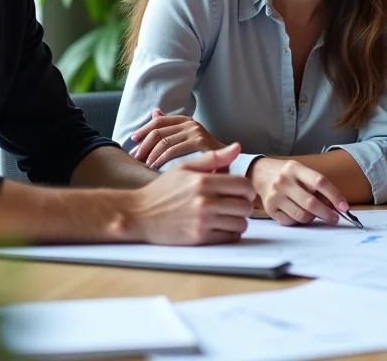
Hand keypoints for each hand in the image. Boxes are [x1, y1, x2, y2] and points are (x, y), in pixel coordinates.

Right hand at [124, 143, 254, 243]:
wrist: (139, 214)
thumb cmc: (162, 189)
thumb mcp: (185, 167)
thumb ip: (213, 157)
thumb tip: (238, 147)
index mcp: (203, 181)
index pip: (244, 185)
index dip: (247, 189)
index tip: (241, 192)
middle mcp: (205, 201)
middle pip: (245, 206)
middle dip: (244, 205)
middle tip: (234, 205)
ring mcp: (202, 221)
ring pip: (240, 224)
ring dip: (238, 221)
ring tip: (227, 217)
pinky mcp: (199, 238)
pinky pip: (229, 238)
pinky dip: (229, 234)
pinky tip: (220, 227)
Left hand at [130, 109, 224, 168]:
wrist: (227, 163)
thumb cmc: (203, 154)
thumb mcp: (185, 139)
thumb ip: (170, 127)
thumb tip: (155, 112)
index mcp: (185, 120)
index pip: (158, 121)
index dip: (143, 129)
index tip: (132, 140)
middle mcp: (191, 123)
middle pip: (158, 131)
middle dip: (143, 145)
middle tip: (135, 157)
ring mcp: (196, 132)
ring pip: (163, 141)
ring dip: (150, 154)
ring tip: (144, 164)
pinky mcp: (200, 142)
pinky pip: (173, 150)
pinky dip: (160, 158)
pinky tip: (154, 166)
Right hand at [248, 158, 347, 225]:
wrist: (260, 173)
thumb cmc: (287, 175)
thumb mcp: (301, 171)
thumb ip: (316, 185)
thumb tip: (337, 206)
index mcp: (295, 168)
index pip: (320, 182)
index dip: (335, 195)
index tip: (344, 207)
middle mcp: (284, 181)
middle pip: (311, 202)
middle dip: (327, 213)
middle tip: (335, 219)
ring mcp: (275, 195)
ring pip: (302, 215)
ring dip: (313, 218)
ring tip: (315, 215)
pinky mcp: (269, 208)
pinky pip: (291, 221)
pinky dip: (298, 221)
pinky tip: (298, 213)